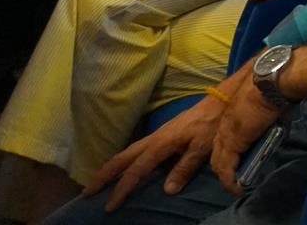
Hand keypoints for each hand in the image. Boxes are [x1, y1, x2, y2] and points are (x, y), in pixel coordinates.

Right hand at [84, 90, 227, 209]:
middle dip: (103, 176)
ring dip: (110, 168)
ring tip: (97, 184)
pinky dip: (122, 161)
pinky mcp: (160, 135)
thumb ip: (185, 167)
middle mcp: (153, 139)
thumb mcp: (202, 147)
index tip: (109, 205)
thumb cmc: (212, 124)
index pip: (136, 170)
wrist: (219, 101)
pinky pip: (134, 150)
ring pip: (126, 153)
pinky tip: (122, 169)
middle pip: (121, 158)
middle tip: (86, 193)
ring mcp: (155, 136)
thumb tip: (167, 190)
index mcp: (161, 144)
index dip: (122, 189)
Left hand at [210, 71, 285, 194]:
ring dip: (227, 175)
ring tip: (237, 185)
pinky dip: (230, 180)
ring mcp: (227, 134)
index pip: (226, 138)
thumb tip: (283, 114)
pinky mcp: (232, 143)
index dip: (230, 151)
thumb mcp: (271, 103)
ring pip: (218, 161)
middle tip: (235, 177)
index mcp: (235, 114)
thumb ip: (271, 113)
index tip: (238, 161)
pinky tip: (237, 188)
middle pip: (218, 151)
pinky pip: (227, 168)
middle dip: (224, 166)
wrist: (271, 81)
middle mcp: (226, 125)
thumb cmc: (275, 87)